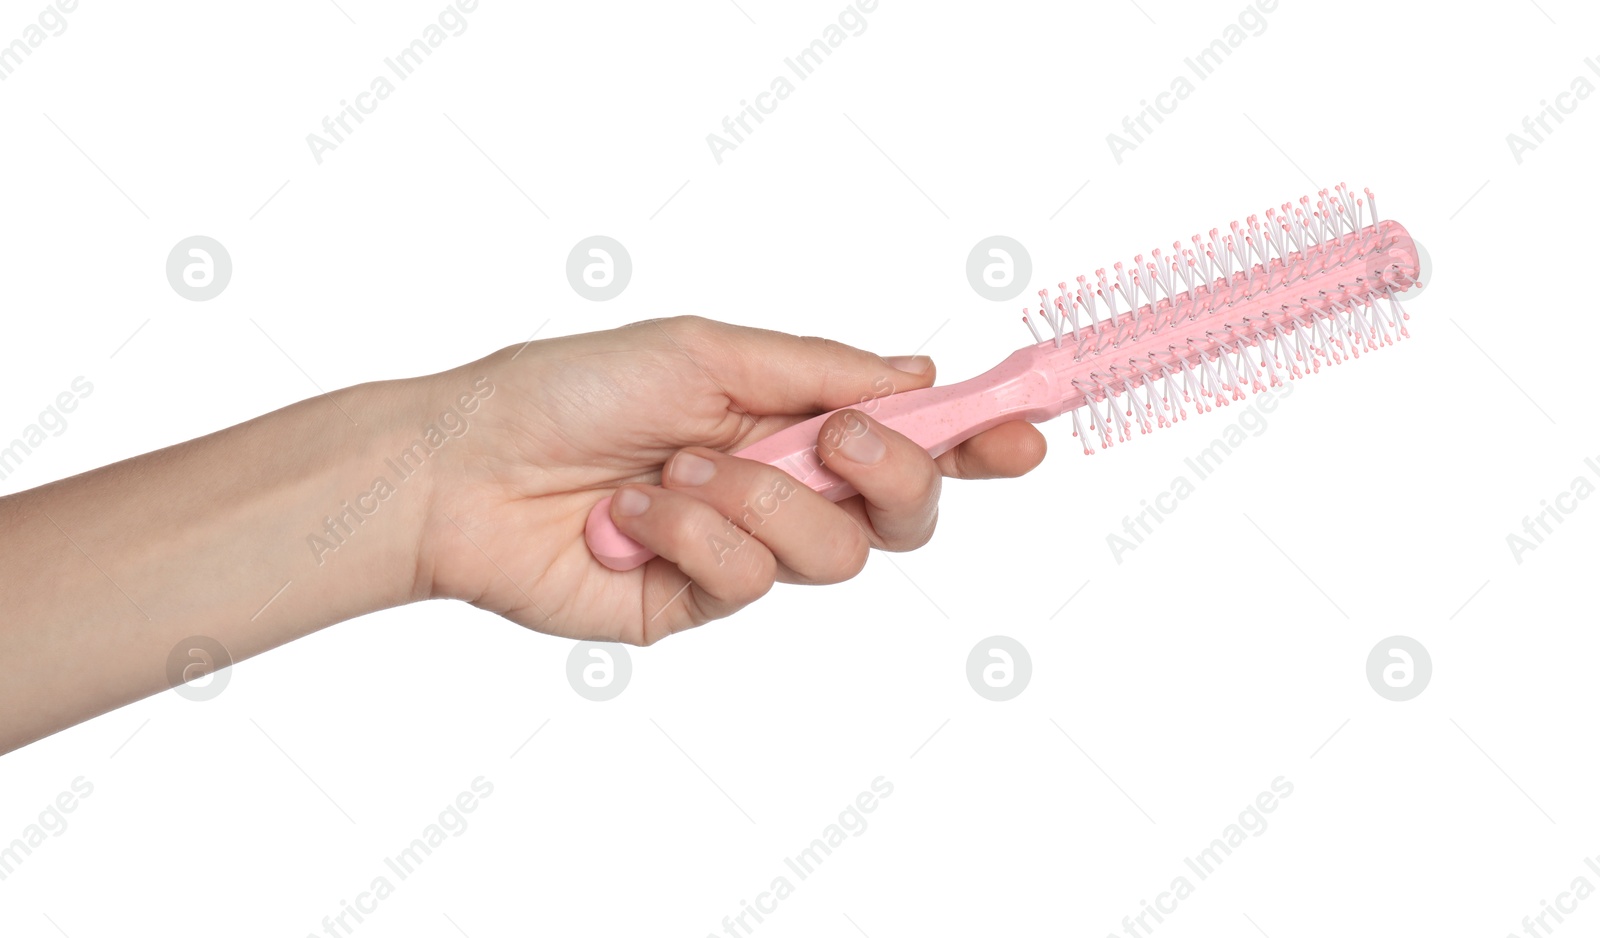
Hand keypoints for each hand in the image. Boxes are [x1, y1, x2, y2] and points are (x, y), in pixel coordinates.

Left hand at [412, 316, 1046, 644]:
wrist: (467, 469)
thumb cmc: (572, 390)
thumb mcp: (706, 352)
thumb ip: (819, 368)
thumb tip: (917, 370)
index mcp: (790, 418)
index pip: (910, 437)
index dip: (976, 441)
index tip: (1027, 432)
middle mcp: (782, 488)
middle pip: (903, 515)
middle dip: (890, 475)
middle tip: (836, 442)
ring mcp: (746, 553)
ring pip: (834, 555)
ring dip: (757, 501)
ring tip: (676, 469)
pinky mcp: (701, 605)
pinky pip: (750, 581)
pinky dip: (696, 535)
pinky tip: (636, 515)